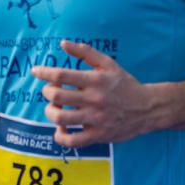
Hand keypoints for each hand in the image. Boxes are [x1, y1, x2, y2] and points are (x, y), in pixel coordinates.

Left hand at [32, 40, 157, 148]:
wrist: (148, 108)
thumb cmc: (125, 84)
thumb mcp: (108, 64)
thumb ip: (85, 52)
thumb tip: (63, 43)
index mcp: (95, 80)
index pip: (62, 75)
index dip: (44, 72)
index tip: (35, 71)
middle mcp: (94, 100)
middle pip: (57, 97)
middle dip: (46, 92)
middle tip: (49, 90)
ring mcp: (95, 119)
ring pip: (61, 119)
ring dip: (50, 112)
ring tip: (53, 108)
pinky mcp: (98, 136)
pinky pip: (73, 141)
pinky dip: (60, 136)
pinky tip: (61, 129)